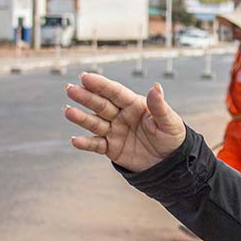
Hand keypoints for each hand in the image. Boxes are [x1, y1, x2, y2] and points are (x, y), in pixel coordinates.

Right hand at [64, 73, 185, 172]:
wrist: (171, 163)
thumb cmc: (172, 138)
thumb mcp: (169, 122)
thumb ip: (159, 107)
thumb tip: (156, 87)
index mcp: (135, 105)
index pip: (115, 92)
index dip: (101, 85)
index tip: (86, 77)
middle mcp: (121, 115)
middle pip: (101, 105)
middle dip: (86, 97)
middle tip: (70, 89)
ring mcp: (115, 131)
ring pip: (95, 123)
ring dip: (81, 118)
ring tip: (68, 111)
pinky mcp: (111, 148)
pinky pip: (96, 145)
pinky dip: (85, 144)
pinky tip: (75, 140)